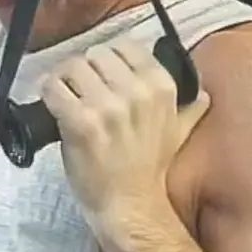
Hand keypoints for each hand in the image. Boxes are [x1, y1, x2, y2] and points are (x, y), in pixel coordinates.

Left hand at [41, 38, 210, 230]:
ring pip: (71, 67)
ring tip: (66, 99)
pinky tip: (53, 107)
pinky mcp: (80, 121)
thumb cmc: (149, 169)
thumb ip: (189, 109)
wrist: (130, 205)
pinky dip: (48, 93)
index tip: (101, 78)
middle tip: (80, 91)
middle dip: (84, 70)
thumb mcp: (178, 134)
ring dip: (64, 81)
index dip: (107, 60)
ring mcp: (108, 106)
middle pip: (94, 54)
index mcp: (161, 86)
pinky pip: (53, 87)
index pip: (124, 46)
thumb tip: (203, 93)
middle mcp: (136, 91)